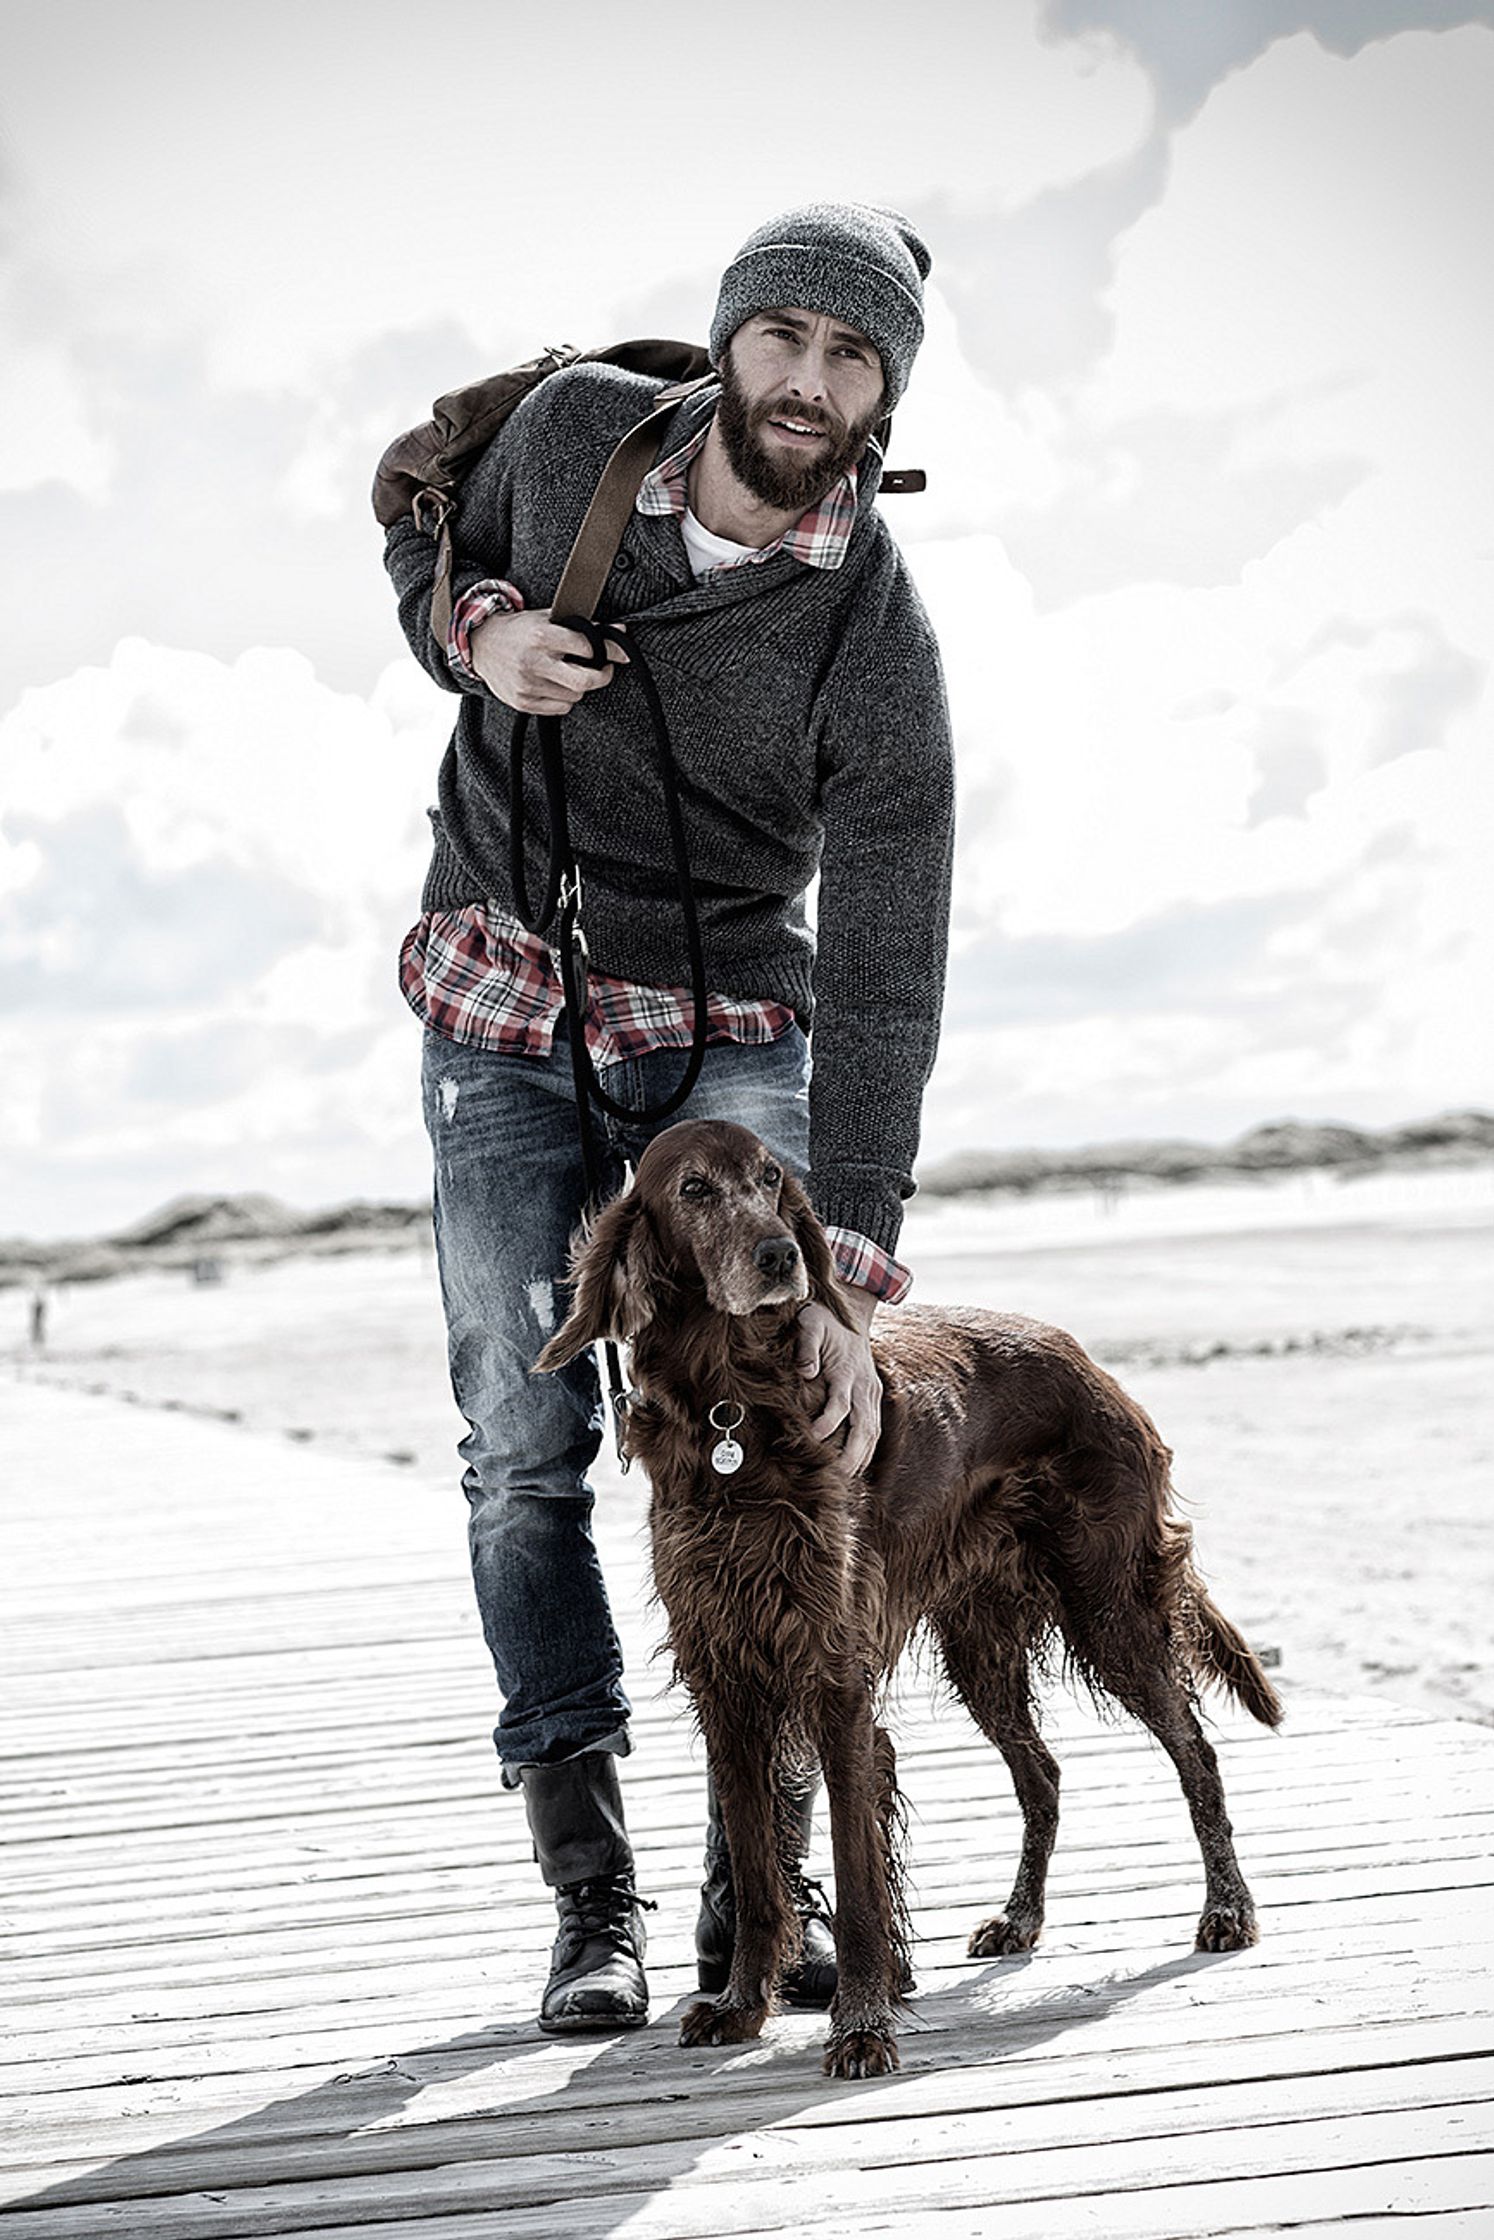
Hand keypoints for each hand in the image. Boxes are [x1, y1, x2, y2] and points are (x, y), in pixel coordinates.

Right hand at [470, 607, 628, 715]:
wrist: (481, 644)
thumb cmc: (520, 630)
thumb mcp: (548, 618)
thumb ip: (580, 626)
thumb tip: (618, 631)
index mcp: (541, 636)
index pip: (588, 647)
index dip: (609, 650)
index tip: (619, 653)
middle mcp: (534, 662)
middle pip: (585, 682)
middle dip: (603, 676)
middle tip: (605, 669)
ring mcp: (528, 685)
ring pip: (574, 697)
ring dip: (579, 687)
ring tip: (569, 673)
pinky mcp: (523, 702)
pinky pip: (560, 708)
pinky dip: (565, 699)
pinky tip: (556, 685)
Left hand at [796, 1290, 881, 1477]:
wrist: (854, 1309)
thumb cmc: (824, 1317)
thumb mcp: (811, 1322)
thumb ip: (807, 1346)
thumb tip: (805, 1372)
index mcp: (848, 1370)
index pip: (840, 1405)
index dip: (826, 1425)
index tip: (810, 1441)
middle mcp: (865, 1385)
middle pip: (864, 1427)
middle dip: (852, 1455)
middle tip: (835, 1478)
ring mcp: (872, 1391)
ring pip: (873, 1432)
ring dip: (861, 1457)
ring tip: (845, 1481)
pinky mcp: (873, 1395)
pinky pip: (874, 1427)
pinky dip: (867, 1449)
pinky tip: (856, 1467)